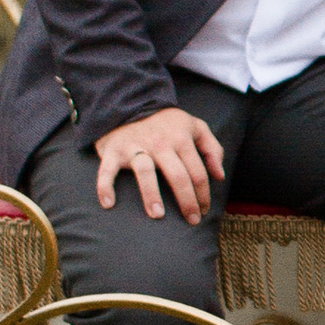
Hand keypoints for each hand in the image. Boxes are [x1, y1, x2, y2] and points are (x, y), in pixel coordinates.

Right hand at [93, 106, 226, 219]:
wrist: (129, 103)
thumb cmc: (166, 122)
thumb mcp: (194, 126)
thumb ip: (212, 148)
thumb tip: (219, 176)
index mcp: (181, 139)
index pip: (197, 172)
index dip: (203, 194)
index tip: (203, 211)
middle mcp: (160, 143)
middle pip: (178, 176)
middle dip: (187, 201)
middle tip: (191, 221)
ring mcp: (136, 147)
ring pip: (146, 172)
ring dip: (151, 195)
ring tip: (157, 215)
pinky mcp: (114, 151)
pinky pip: (108, 170)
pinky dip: (105, 186)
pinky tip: (108, 204)